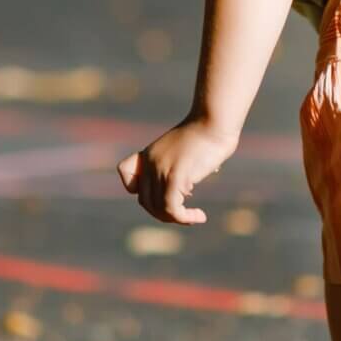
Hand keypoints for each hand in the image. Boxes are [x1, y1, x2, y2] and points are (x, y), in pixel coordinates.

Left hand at [118, 118, 237, 223]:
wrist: (215, 122)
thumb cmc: (208, 134)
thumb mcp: (185, 151)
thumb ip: (179, 169)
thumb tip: (187, 190)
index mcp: (149, 153)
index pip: (125, 172)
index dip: (139, 188)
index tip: (164, 191)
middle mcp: (150, 162)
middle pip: (145, 200)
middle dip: (164, 213)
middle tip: (185, 214)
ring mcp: (160, 169)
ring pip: (158, 208)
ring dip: (177, 219)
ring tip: (195, 217)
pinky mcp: (174, 176)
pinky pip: (171, 208)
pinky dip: (184, 218)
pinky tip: (200, 216)